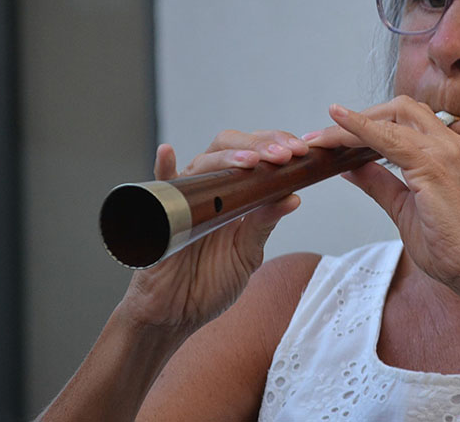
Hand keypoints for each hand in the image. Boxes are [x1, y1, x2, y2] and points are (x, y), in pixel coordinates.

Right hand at [116, 130, 308, 336]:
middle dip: (260, 144)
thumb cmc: (208, 284)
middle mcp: (209, 190)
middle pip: (230, 147)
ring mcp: (184, 199)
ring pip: (203, 162)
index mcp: (234, 195)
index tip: (300, 152)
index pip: (255, 155)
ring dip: (229, 156)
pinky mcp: (159, 215)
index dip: (276, 145)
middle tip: (283, 154)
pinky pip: (158, 186)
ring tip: (252, 162)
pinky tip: (168, 153)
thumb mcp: (246, 254)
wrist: (175, 316)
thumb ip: (264, 224)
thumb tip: (293, 197)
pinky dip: (163, 168)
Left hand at [307, 96, 459, 295]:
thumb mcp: (404, 208)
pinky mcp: (434, 166)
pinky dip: (361, 128)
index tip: (336, 131)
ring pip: (392, 118)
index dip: (369, 121)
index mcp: (447, 151)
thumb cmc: (450, 246)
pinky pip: (390, 138)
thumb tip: (350, 168)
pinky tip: (338, 128)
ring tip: (321, 139)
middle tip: (324, 137)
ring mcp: (445, 152)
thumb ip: (380, 184)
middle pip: (400, 108)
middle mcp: (449, 144)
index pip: (406, 120)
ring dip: (352, 125)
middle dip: (361, 116)